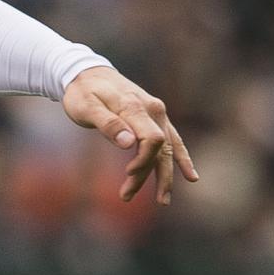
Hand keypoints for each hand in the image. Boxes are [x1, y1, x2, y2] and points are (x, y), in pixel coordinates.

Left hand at [63, 65, 197, 203]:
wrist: (87, 73)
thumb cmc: (82, 92)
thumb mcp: (87, 108)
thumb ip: (108, 124)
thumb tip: (128, 144)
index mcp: (135, 108)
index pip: (152, 140)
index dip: (144, 160)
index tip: (127, 172)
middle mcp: (153, 110)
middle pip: (161, 149)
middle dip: (150, 176)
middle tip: (126, 196)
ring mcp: (157, 113)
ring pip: (167, 148)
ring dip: (164, 175)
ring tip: (163, 201)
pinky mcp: (155, 117)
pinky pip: (172, 140)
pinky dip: (180, 158)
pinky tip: (191, 176)